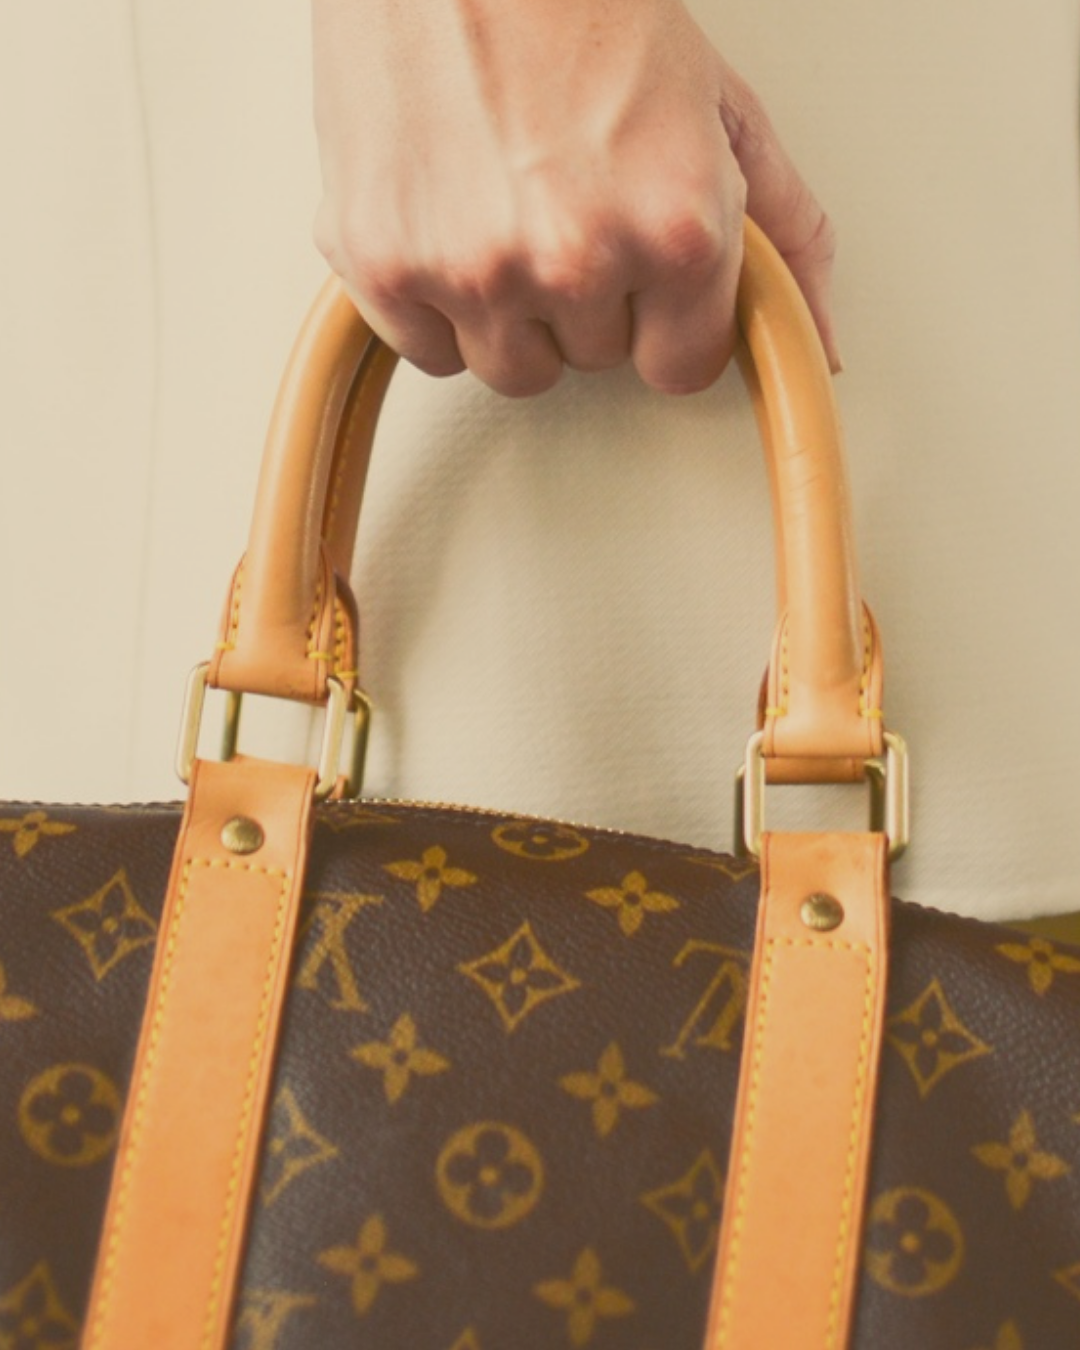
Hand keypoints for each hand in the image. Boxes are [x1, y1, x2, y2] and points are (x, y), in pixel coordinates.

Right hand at [312, 0, 838, 395]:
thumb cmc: (578, 8)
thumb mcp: (718, 110)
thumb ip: (784, 231)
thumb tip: (816, 336)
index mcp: (676, 229)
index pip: (683, 367)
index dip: (666, 322)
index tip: (646, 283)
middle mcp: (576, 259)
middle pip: (592, 362)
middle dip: (588, 300)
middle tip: (567, 205)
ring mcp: (474, 270)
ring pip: (510, 368)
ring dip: (513, 315)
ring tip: (507, 213)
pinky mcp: (385, 266)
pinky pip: (427, 352)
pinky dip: (435, 304)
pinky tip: (450, 225)